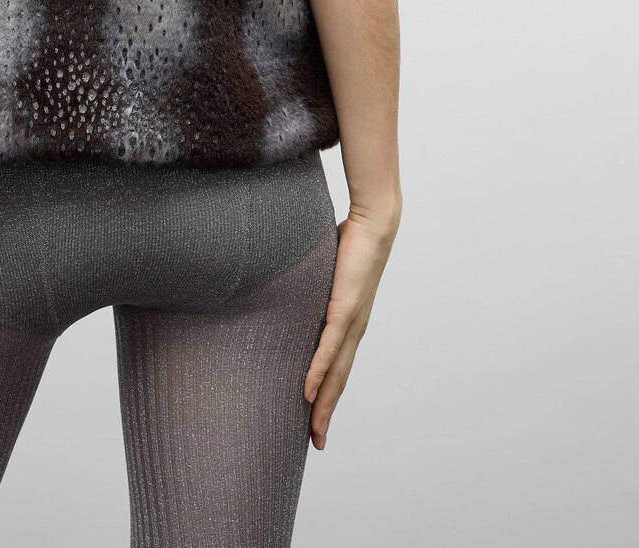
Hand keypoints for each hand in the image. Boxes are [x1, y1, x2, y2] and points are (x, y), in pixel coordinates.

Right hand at [304, 199, 400, 449]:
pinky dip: (318, 372)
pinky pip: (328, 347)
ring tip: (314, 430)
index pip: (338, 367)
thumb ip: (312, 282)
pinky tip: (307, 392)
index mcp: (350, 322)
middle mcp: (354, 329)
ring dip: (324, 404)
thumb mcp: (325, 270)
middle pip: (339, 380)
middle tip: (317, 442)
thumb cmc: (352, 241)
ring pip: (335, 373)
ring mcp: (351, 322)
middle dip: (327, 413)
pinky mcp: (345, 309)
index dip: (328, 395)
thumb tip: (290, 281)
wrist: (375, 224)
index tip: (317, 419)